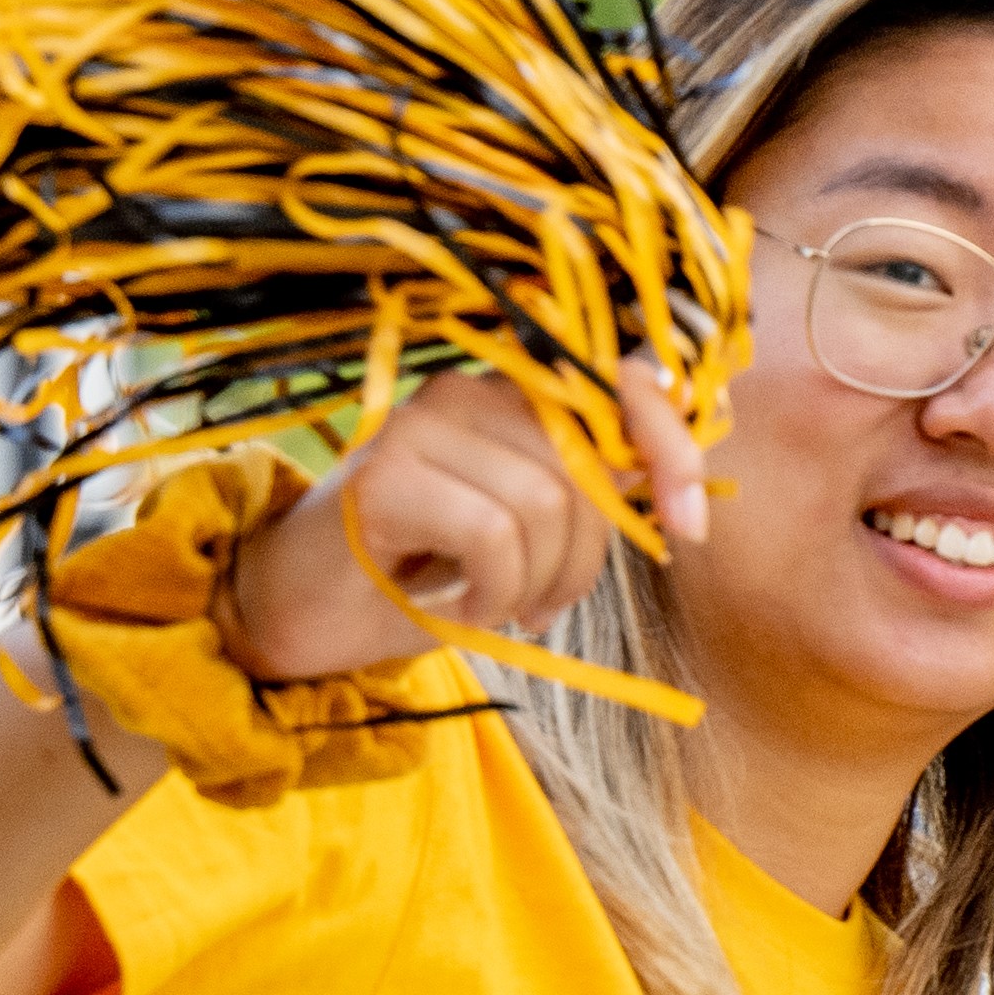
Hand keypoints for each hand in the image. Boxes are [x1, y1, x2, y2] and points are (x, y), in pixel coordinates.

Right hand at [224, 361, 697, 680]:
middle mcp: (465, 392)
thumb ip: (587, 492)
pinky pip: (492, 533)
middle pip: (586, 469)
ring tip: (496, 606)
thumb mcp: (524, 531)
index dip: (670, 446)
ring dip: (536, 583)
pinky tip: (461, 602)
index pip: (616, 382)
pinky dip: (494, 588)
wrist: (304, 612)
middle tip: (543, 606)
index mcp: (507, 397)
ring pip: (546, 504)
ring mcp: (420, 424)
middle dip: (586, 559)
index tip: (690, 523)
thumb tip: (674, 478)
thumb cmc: (419, 572)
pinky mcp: (386, 473)